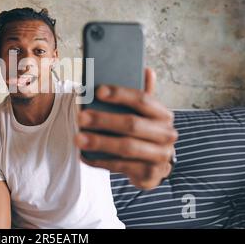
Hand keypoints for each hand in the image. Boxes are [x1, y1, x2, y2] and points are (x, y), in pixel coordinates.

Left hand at [74, 68, 177, 189]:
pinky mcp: (150, 174)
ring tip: (78, 138)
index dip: (120, 94)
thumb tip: (146, 69)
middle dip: (103, 120)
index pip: (142, 99)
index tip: (98, 91)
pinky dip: (100, 161)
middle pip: (132, 124)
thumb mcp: (144, 115)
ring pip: (126, 147)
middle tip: (80, 118)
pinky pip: (121, 166)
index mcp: (163, 114)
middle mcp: (166, 134)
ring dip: (99, 142)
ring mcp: (160, 155)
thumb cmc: (144, 133)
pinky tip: (84, 156)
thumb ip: (141, 95)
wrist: (154, 166)